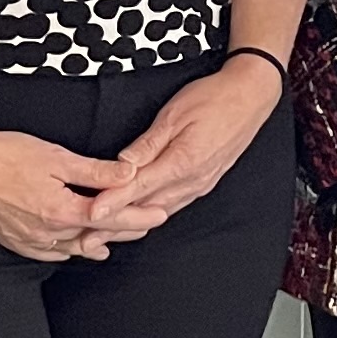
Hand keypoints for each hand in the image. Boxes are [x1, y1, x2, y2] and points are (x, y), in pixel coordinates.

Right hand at [0, 117, 137, 262]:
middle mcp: (48, 234)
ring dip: (97, 241)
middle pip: (96, 236)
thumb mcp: (56, 157)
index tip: (160, 214)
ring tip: (116, 237)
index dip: (139, 216)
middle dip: (124, 230)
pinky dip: (68, 249)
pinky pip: (49, 253)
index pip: (112, 218)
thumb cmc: (4, 154)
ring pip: (74, 248)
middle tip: (147, 224)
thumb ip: (95, 171)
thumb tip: (130, 174)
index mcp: (62, 212)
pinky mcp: (14, 240)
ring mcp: (29, 241)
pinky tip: (76, 246)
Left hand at [91, 57, 285, 236]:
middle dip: (115, 226)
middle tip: (86, 240)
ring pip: (158, 213)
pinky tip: (136, 221)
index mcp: (183, 162)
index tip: (92, 213)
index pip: (139, 187)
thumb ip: (148, 144)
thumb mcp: (174, 114)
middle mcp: (192, 181)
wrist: (250, 97)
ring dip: (131, 226)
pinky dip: (150, 217)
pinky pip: (171, 206)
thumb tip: (123, 165)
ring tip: (103, 236)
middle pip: (146, 209)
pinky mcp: (202, 184)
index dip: (113, 201)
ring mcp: (199, 186)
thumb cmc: (214, 99)